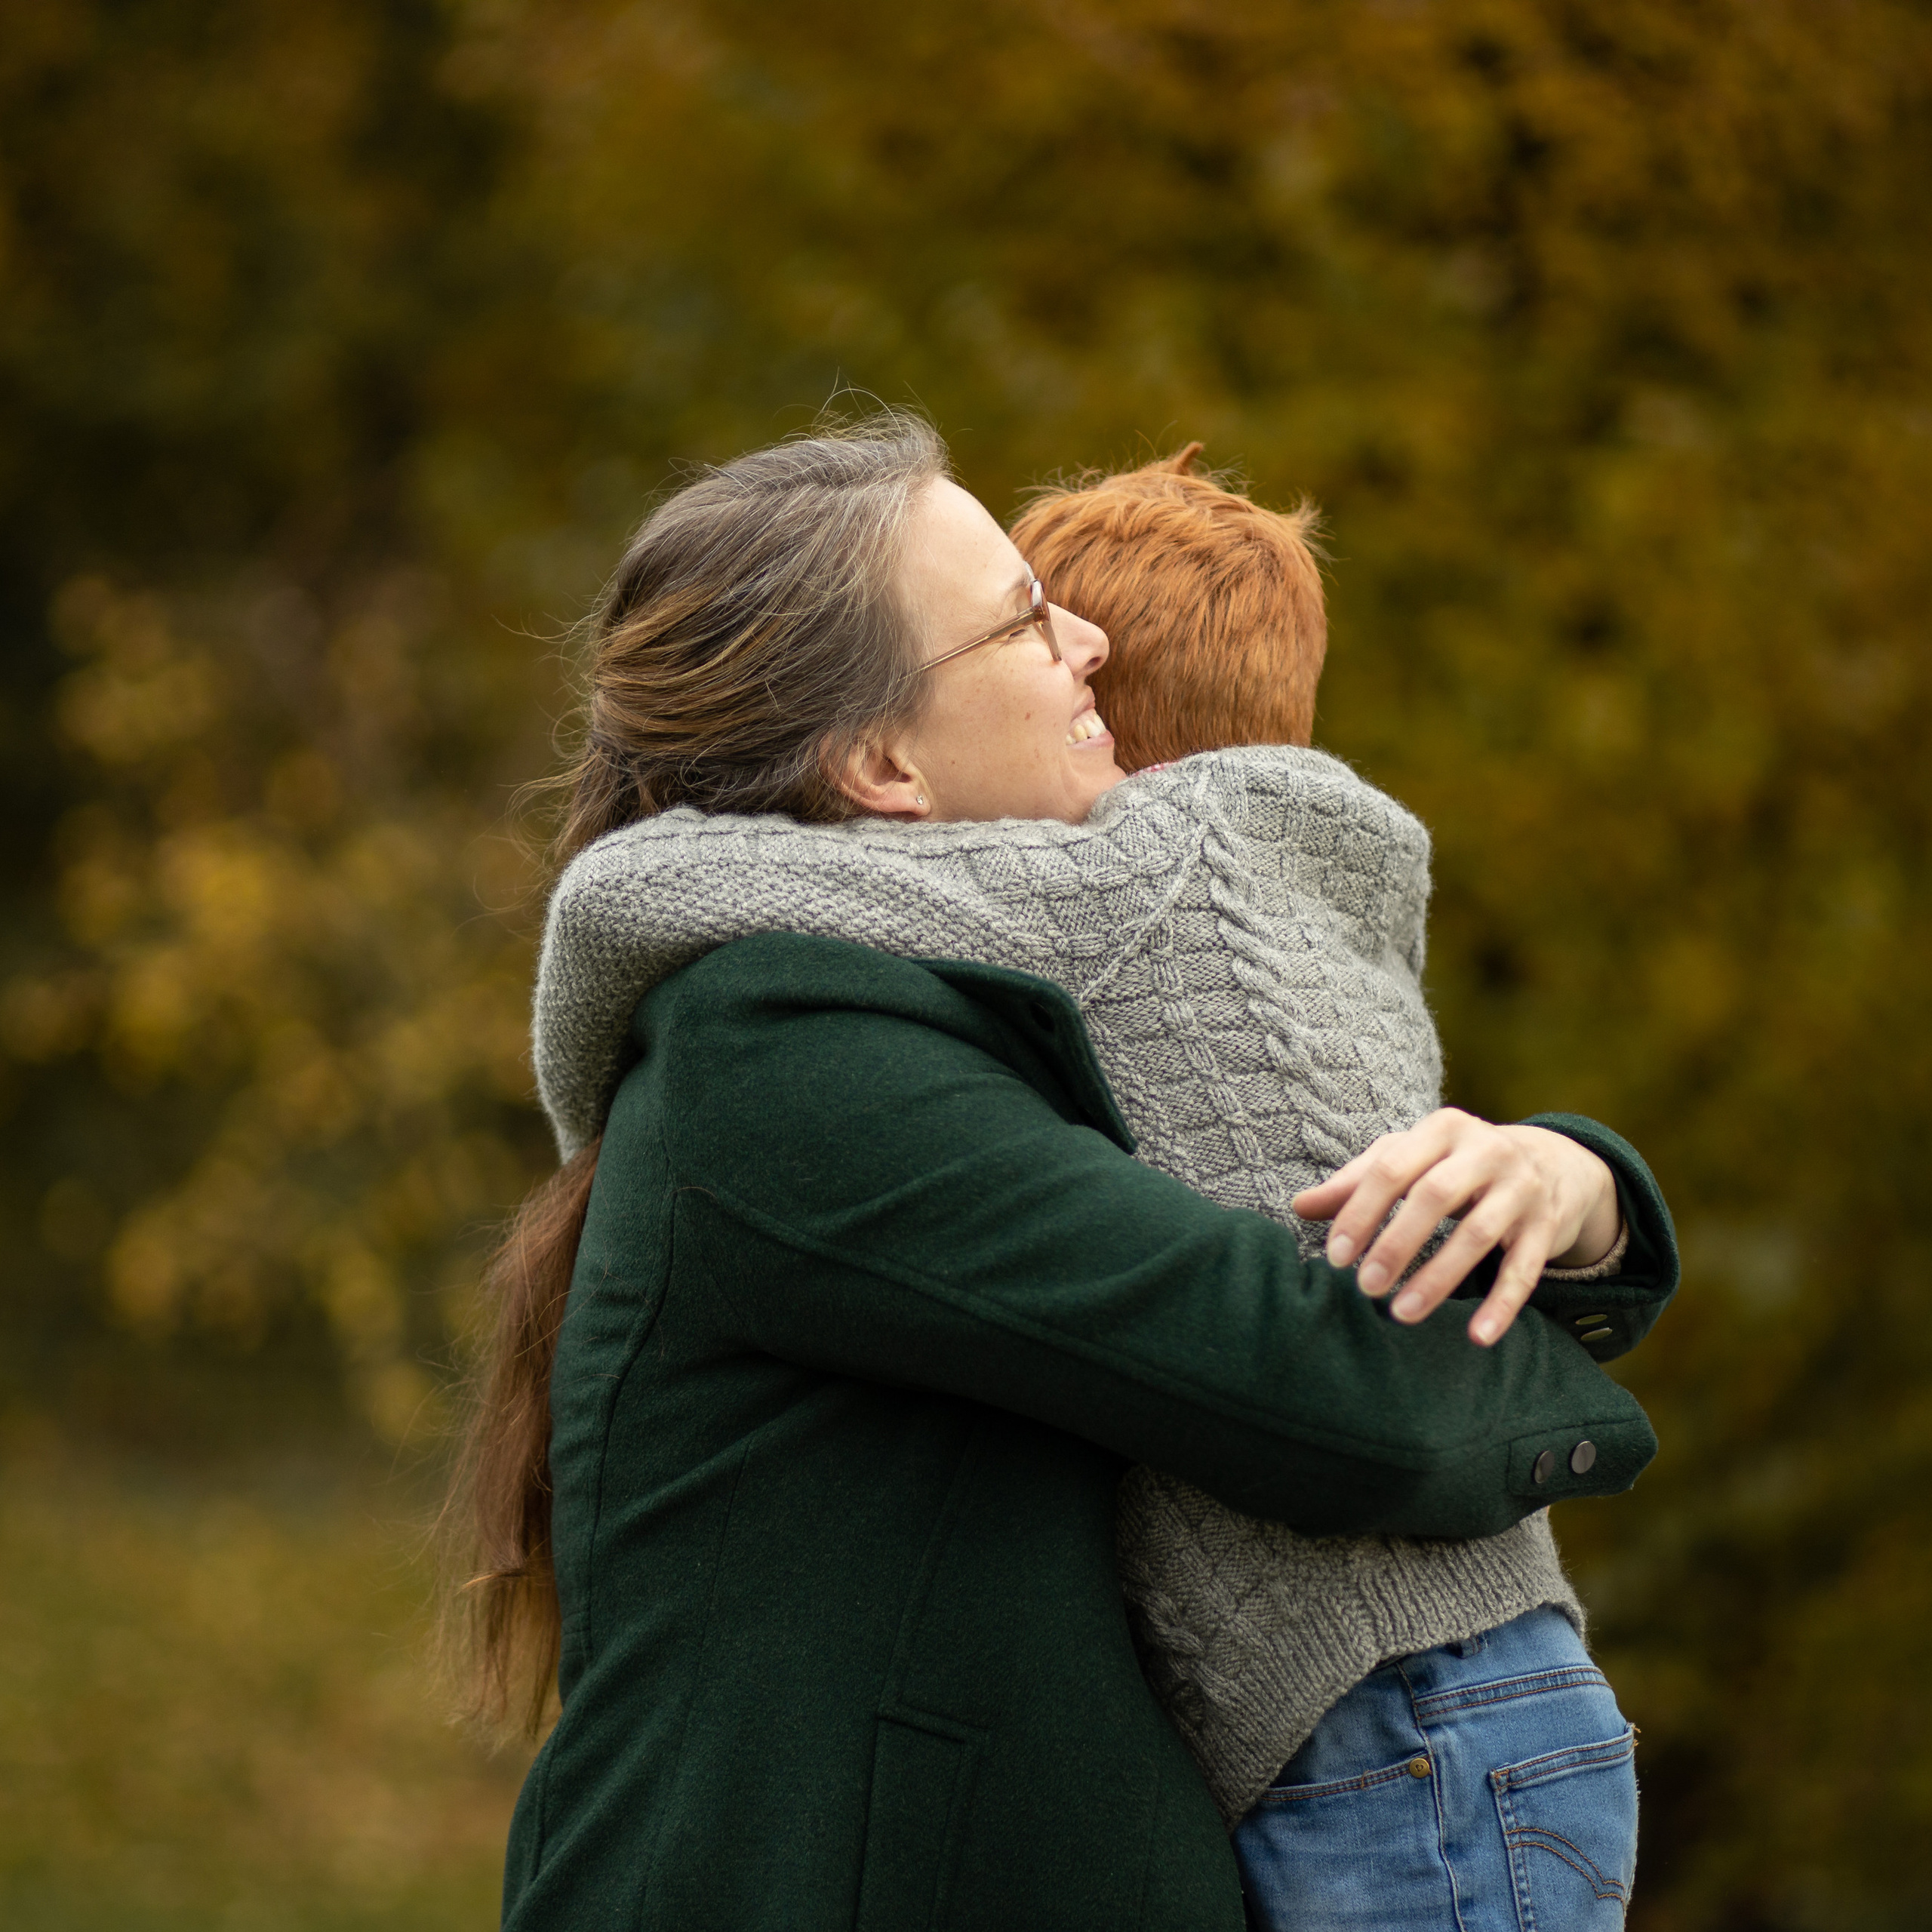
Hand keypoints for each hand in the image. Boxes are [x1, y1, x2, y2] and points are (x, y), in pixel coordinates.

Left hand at [1291, 1109, 1620, 1345]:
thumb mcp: (1409, 1158)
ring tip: (1401, 1314)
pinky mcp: (1546, 1225)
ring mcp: (1522, 1187)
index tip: (1335, 1257)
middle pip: (1435, 1196)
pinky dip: (1502, 1305)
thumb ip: (1357, 1181)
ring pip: (1478, 1235)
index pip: (1391, 1169)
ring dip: (1438, 1279)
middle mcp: (1486, 1151)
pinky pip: (1525, 1269)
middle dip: (1396, 1244)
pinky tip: (1478, 1337)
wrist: (1550, 1164)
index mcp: (1442, 1128)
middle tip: (1365, 1287)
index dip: (1360, 1213)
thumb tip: (1298, 1206)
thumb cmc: (1455, 1163)